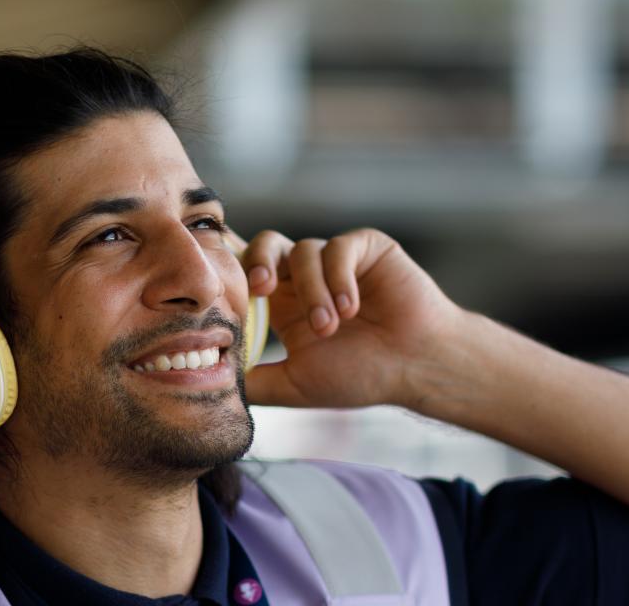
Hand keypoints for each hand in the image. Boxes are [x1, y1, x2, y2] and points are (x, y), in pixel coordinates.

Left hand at [236, 228, 466, 409]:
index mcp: (284, 302)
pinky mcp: (366, 248)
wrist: (417, 367)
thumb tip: (211, 381)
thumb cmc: (363, 375)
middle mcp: (306, 276)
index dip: (234, 274)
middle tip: (261, 287)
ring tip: (330, 326)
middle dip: (258, 261)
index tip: (224, 293)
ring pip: (305, 251)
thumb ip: (256, 381)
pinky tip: (351, 308)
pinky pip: (339, 248)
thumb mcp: (296, 384)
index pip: (247, 273)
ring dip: (313, 291)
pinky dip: (339, 278)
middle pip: (267, 244)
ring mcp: (337, 260)